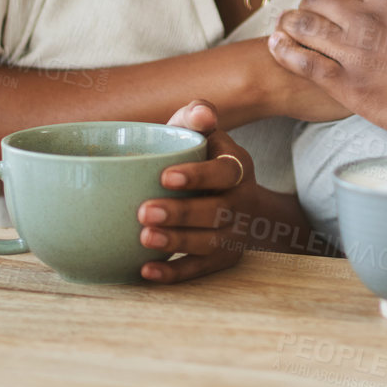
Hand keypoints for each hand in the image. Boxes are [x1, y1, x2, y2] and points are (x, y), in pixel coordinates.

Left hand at [136, 100, 255, 283]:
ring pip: (210, 243)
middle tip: (144, 212)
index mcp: (237, 167)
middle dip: (181, 213)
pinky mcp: (223, 258)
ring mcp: (234, 233)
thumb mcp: (202, 134)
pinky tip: (146, 270)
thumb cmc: (201, 158)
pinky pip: (200, 270)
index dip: (198, 176)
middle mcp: (242, 201)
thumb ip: (196, 116)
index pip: (225, 172)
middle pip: (217, 212)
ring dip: (177, 243)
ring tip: (145, 238)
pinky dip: (174, 273)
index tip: (165, 177)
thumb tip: (202, 112)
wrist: (231, 197)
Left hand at [266, 0, 386, 156]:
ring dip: (294, 22)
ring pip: (307, 28)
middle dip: (315, 0)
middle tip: (313, 9)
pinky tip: (277, 47)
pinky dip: (286, 52)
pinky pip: (306, 66)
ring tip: (287, 24)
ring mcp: (358, 58)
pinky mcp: (354, 92)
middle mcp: (369, 22)